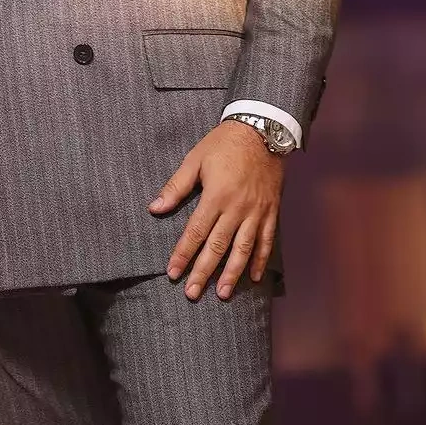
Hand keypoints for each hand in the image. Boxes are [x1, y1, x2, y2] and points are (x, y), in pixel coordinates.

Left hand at [149, 119, 285, 300]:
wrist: (261, 130)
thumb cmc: (224, 144)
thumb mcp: (195, 160)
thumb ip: (176, 187)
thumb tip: (154, 208)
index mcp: (216, 196)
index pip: (196, 232)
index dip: (183, 254)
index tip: (173, 273)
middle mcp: (237, 209)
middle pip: (218, 247)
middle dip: (203, 272)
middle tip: (192, 293)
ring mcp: (256, 212)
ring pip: (243, 249)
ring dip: (232, 274)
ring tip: (222, 294)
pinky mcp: (270, 211)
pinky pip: (266, 241)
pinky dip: (260, 260)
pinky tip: (252, 277)